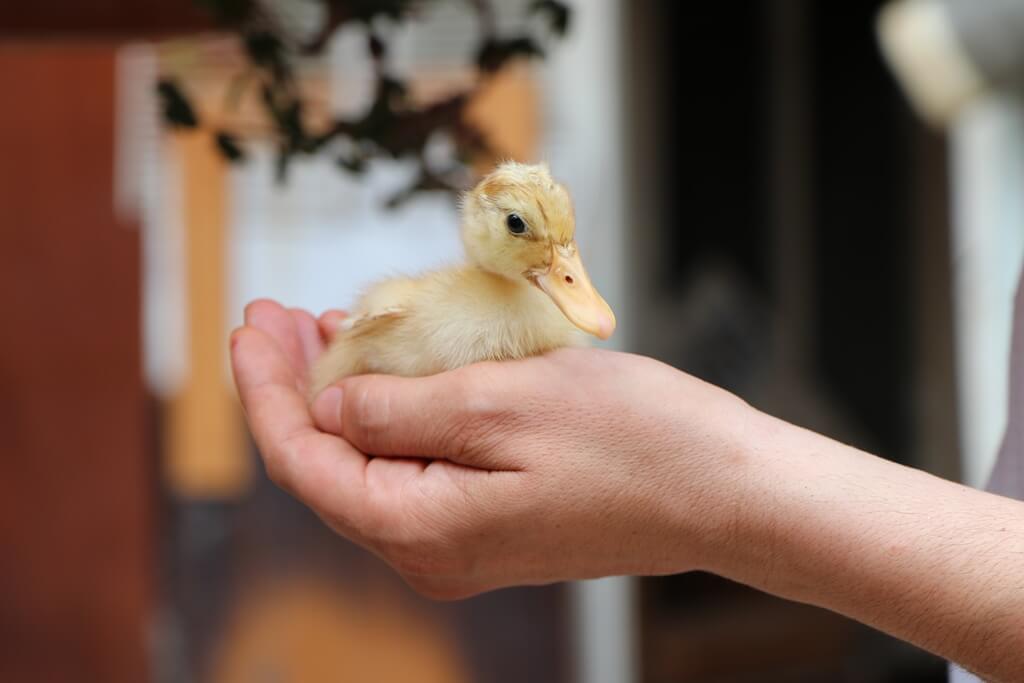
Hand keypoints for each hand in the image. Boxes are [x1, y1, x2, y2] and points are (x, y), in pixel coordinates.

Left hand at [230, 299, 755, 597]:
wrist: (721, 489)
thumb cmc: (630, 442)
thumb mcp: (499, 402)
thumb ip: (397, 408)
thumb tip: (331, 406)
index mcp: (420, 529)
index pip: (305, 460)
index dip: (267, 390)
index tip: (249, 325)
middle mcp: (429, 551)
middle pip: (329, 465)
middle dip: (296, 387)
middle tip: (275, 316)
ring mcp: (461, 540)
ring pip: (370, 462)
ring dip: (343, 394)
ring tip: (323, 327)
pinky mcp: (490, 519)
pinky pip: (416, 464)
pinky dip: (392, 410)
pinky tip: (389, 366)